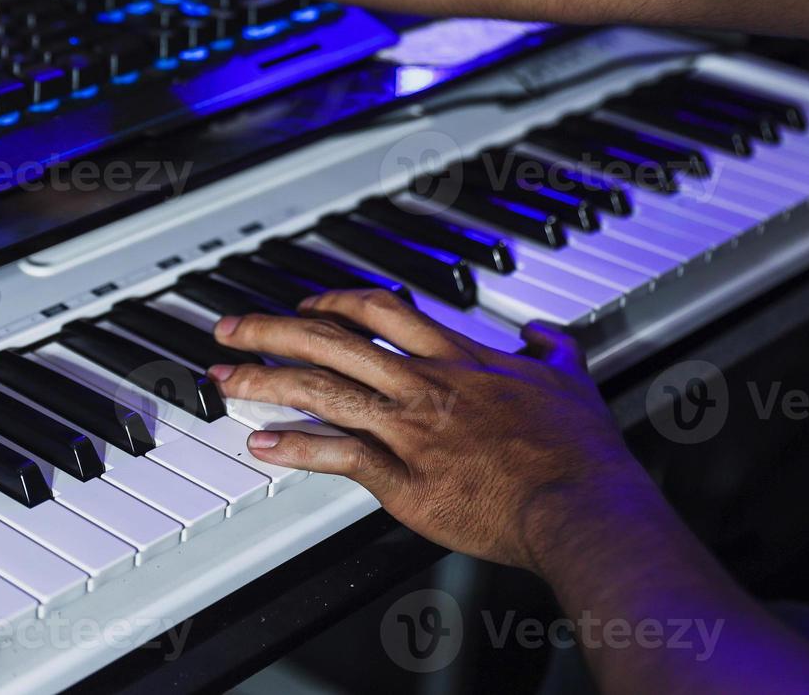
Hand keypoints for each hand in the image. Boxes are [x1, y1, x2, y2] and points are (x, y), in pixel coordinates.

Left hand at [206, 290, 647, 572]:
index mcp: (459, 359)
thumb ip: (553, 351)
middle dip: (272, 329)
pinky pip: (338, 456)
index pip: (381, 311)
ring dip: (264, 381)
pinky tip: (262, 445)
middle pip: (332, 341)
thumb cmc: (580, 453)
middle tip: (231, 327)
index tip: (307, 305)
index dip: (334, 303)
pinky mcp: (406, 482)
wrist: (583, 505)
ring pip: (323, 391)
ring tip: (225, 378)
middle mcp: (425, 387)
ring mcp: (411, 432)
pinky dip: (295, 449)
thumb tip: (547, 334)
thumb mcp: (573, 382)